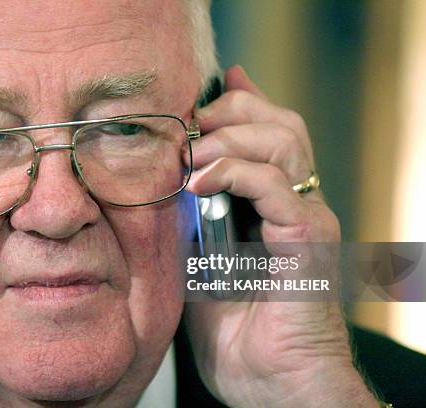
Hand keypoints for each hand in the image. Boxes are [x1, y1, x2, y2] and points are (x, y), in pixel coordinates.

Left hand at [183, 66, 377, 406]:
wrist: (269, 381)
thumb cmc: (234, 327)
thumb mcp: (199, 257)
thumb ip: (192, 216)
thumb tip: (174, 177)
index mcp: (273, 203)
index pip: (267, 131)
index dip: (237, 104)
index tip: (196, 99)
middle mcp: (297, 202)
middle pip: (281, 124)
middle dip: (231, 111)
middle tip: (190, 126)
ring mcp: (307, 217)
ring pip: (284, 142)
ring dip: (229, 138)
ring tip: (189, 155)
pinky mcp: (308, 240)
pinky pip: (277, 187)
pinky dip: (236, 173)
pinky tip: (200, 182)